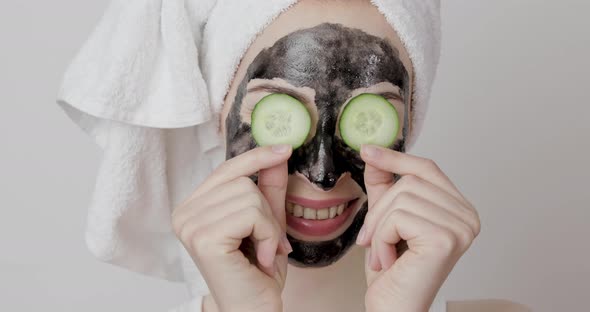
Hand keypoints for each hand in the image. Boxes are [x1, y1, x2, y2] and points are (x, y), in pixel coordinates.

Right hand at [171, 145, 293, 311]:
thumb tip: (278, 152)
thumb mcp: (267, 221)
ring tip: (261, 252)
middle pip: (243, 181)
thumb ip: (269, 188)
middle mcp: (184, 213)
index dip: (256, 158)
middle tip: (265, 243)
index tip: (284, 148)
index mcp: (194, 206)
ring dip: (269, 227)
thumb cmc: (257, 271)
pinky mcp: (203, 237)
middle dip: (267, 212)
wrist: (252, 309)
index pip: (227, 168)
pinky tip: (259, 258)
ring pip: (250, 195)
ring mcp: (190, 224)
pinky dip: (267, 236)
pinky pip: (252, 214)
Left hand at [356, 144, 480, 311]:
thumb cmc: (393, 272)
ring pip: (400, 197)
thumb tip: (373, 152)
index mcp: (458, 209)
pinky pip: (397, 217)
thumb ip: (383, 186)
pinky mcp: (445, 238)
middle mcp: (467, 217)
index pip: (427, 168)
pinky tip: (388, 261)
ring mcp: (460, 227)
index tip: (367, 150)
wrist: (394, 308)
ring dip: (378, 228)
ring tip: (382, 254)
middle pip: (409, 181)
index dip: (396, 158)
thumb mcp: (385, 219)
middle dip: (379, 210)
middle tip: (370, 240)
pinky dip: (381, 239)